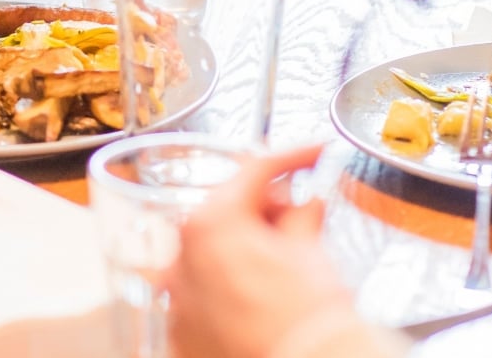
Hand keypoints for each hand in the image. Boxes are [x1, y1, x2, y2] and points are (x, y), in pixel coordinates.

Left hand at [167, 145, 357, 357]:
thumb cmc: (310, 321)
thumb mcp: (312, 253)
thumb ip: (302, 216)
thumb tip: (305, 206)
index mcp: (211, 224)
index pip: (253, 171)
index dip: (293, 156)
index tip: (315, 154)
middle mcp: (181, 259)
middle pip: (225, 213)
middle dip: (265, 211)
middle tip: (303, 219)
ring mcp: (177, 300)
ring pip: (211, 256)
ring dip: (245, 250)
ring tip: (286, 266)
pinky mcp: (182, 337)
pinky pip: (204, 297)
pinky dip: (230, 289)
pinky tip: (263, 298)